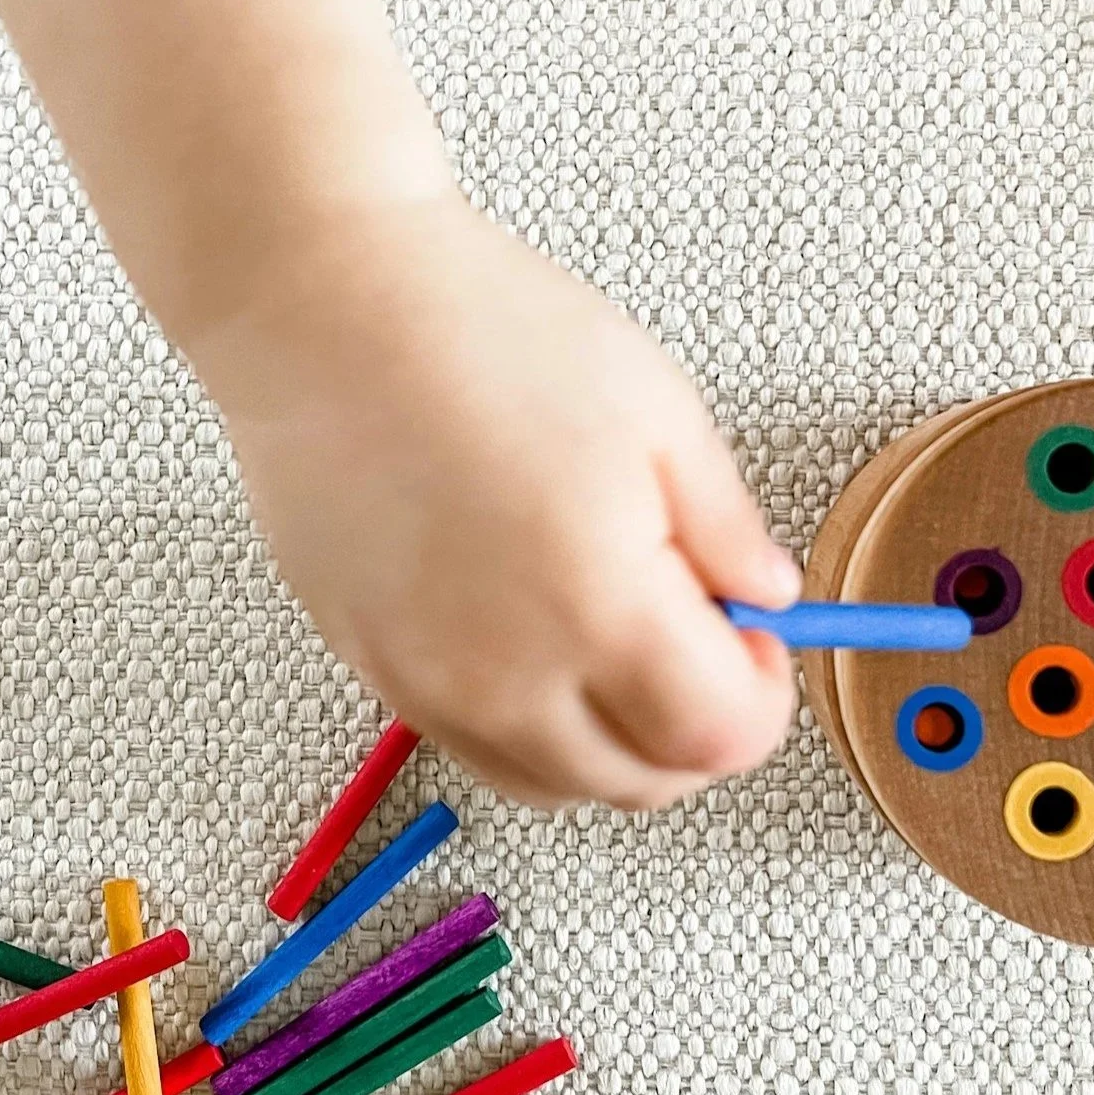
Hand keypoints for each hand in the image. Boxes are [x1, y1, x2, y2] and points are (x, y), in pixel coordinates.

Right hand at [199, 189, 801, 809]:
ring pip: (556, 786)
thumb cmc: (480, 334)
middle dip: (699, 732)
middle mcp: (508, 678)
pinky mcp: (373, 668)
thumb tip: (767, 596)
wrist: (326, 308)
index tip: (760, 643)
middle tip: (703, 644)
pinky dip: (531, 728)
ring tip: (616, 640)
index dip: (764, 700)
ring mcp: (428, 685)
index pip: (720, 739)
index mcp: (599, 611)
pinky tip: (538, 640)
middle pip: (642, 786)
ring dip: (615, 745)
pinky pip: (474, 748)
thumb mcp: (658, 410)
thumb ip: (727, 528)